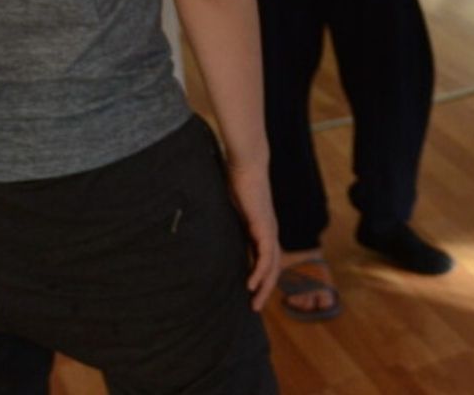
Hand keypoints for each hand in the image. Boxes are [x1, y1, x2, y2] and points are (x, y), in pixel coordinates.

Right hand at [225, 163, 279, 310]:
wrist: (247, 165)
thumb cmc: (236, 182)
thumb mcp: (227, 210)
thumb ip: (222, 223)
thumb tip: (202, 230)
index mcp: (260, 231)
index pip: (264, 261)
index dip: (259, 279)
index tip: (249, 296)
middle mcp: (268, 233)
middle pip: (271, 268)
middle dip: (264, 290)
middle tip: (254, 308)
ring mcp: (269, 230)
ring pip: (271, 266)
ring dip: (264, 286)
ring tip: (254, 303)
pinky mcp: (264, 226)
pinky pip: (265, 255)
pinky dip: (260, 271)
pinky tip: (252, 284)